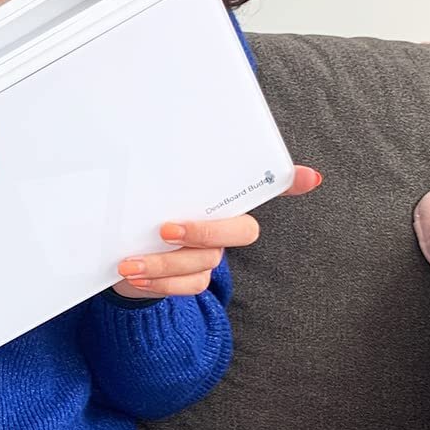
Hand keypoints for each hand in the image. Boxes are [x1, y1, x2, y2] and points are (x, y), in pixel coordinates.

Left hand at [111, 165, 323, 299]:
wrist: (120, 254)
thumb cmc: (137, 217)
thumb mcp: (139, 193)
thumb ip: (150, 177)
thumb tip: (143, 143)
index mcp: (213, 199)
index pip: (262, 186)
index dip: (289, 183)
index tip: (310, 176)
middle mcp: (221, 227)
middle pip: (241, 231)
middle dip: (206, 232)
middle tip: (166, 229)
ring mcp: (210, 255)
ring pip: (205, 262)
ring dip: (164, 264)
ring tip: (130, 263)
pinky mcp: (194, 279)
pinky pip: (191, 286)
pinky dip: (161, 284)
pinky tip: (136, 276)